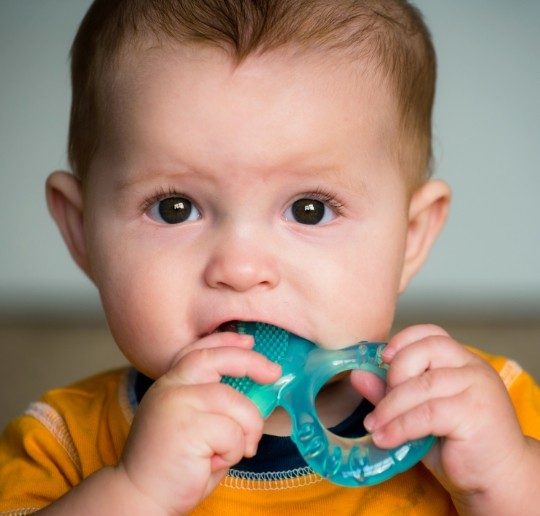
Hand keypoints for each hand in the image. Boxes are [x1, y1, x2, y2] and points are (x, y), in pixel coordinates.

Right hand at [116, 331, 281, 514]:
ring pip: (235, 403)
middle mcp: (170, 388)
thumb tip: (256, 390)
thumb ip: (214, 404)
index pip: (199, 351)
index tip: (248, 341)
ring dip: (246, 430)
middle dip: (251, 362)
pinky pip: (233, 433)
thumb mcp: (194, 424)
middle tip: (273, 373)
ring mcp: (177, 404)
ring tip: (231, 452)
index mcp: (170, 384)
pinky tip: (212, 463)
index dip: (225, 341)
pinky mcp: (187, 427)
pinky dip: (233, 451)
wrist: (140, 498)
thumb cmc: (175, 465)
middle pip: (217, 359)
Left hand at [351, 324, 533, 512]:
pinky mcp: (475, 413)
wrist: (497, 479)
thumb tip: (357, 374)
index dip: (404, 339)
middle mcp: (473, 368)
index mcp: (462, 361)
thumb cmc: (457, 443)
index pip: (432, 333)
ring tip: (374, 427)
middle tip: (380, 405)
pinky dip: (400, 426)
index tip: (381, 358)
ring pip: (422, 385)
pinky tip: (386, 439)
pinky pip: (427, 413)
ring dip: (390, 407)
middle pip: (425, 350)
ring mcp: (478, 388)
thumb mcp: (418, 413)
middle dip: (394, 375)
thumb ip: (391, 392)